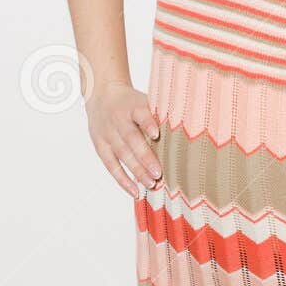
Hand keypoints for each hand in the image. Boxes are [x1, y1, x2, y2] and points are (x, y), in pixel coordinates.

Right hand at [85, 81, 162, 197]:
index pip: (140, 114)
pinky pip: (111, 165)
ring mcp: (107, 133)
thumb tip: (186, 130)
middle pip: (131, 139)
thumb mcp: (143, 101)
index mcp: (132, 106)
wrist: (101, 94)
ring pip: (121, 154)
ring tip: (151, 184)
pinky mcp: (100, 145)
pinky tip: (134, 191)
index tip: (157, 134)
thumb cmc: (130, 103)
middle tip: (158, 173)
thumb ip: (159, 114)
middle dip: (145, 157)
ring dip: (136, 170)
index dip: (148, 123)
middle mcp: (118, 119)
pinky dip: (122, 179)